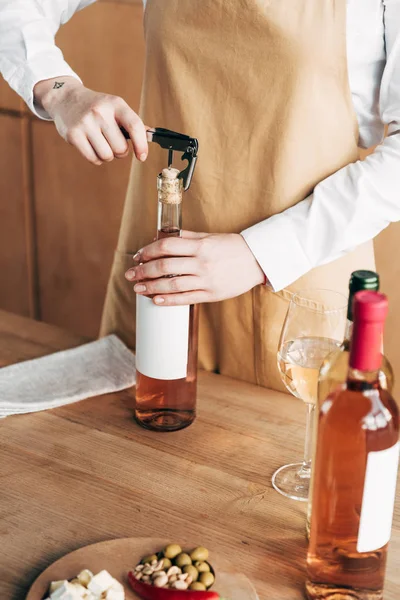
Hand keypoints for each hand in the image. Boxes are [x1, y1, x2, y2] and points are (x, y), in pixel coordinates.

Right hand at [34, 76, 147, 164]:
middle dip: (120, 151)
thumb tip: (150, 135)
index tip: (142, 157)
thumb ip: (132, 122)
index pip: (135, 126)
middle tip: (113, 143)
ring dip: (107, 156)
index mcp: (116, 104)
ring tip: (101, 143)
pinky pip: (93, 159)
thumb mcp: (115, 107)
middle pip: (120, 148)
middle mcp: (100, 112)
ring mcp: (85, 123)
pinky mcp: (73, 135)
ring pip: (107, 156)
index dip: (141, 145)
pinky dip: (96, 159)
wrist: (65, 98)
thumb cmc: (96, 107)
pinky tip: (92, 147)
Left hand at [125, 231, 265, 304]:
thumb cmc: (233, 247)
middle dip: (143, 271)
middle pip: (165, 266)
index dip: (148, 251)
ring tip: (138, 288)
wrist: (257, 261)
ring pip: (172, 285)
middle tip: (130, 274)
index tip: (138, 256)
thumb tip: (162, 238)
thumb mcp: (210, 237)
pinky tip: (156, 300)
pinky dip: (169, 300)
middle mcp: (202, 263)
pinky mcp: (211, 294)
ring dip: (151, 287)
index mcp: (200, 246)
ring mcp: (206, 280)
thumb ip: (187, 237)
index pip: (166, 246)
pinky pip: (186, 298)